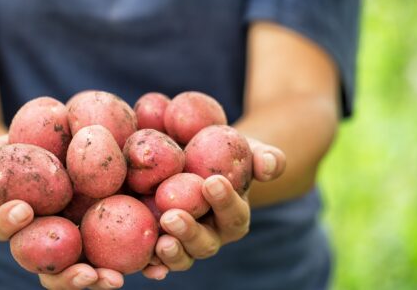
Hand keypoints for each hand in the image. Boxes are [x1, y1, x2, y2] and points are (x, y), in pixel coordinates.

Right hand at [0, 134, 124, 289]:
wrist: (77, 150)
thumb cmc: (44, 146)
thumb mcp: (29, 141)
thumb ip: (10, 146)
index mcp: (17, 219)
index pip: (2, 227)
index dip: (7, 221)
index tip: (23, 209)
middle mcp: (42, 243)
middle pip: (46, 270)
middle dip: (63, 276)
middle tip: (83, 272)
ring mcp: (72, 251)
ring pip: (77, 276)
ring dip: (95, 281)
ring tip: (113, 280)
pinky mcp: (103, 248)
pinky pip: (115, 264)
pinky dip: (134, 269)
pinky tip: (155, 270)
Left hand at [142, 138, 285, 278]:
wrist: (192, 160)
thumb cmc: (221, 155)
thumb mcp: (245, 151)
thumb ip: (263, 156)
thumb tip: (270, 165)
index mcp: (233, 217)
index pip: (233, 214)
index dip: (225, 201)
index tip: (212, 182)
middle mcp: (210, 236)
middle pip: (205, 243)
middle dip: (190, 232)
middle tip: (172, 216)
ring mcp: (184, 244)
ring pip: (182, 256)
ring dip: (172, 253)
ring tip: (161, 242)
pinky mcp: (159, 244)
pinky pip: (155, 261)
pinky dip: (151, 266)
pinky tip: (146, 264)